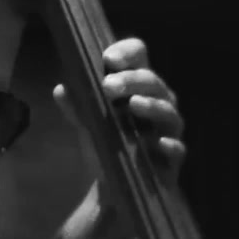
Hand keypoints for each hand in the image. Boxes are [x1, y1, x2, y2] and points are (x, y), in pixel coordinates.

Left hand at [54, 37, 186, 185]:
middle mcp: (158, 101)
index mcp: (137, 86)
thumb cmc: (104, 144)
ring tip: (133, 104)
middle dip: (131, 81)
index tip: (108, 59)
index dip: (127, 52)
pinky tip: (158, 143)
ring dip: (151, 105)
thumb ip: (76, 108)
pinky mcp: (173, 158)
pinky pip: (177, 148)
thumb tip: (62, 90)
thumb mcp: (87, 124)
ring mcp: (168, 129)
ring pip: (167, 111)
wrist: (112, 186)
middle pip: (152, 81)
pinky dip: (169, 144)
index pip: (139, 57)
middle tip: (108, 86)